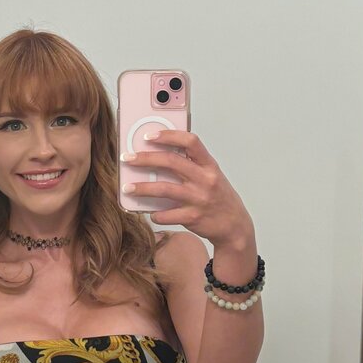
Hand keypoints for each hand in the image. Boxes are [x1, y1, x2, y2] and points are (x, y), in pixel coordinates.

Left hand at [121, 130, 253, 248]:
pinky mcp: (193, 217)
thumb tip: (159, 154)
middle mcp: (205, 179)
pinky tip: (149, 213)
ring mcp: (199, 198)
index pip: (190, 141)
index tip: (148, 136)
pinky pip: (167, 215)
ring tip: (127, 188)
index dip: (168, 135)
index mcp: (209, 165)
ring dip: (142, 188)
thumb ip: (191, 164)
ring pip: (164, 189)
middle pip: (171, 162)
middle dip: (145, 159)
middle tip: (127, 159)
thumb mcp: (211, 175)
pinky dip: (155, 214)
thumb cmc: (218, 197)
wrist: (235, 226)